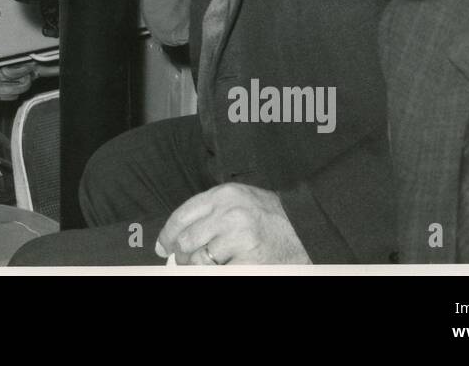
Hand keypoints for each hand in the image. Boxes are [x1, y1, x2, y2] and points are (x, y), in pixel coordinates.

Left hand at [154, 183, 310, 264]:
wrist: (306, 228)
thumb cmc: (270, 216)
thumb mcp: (239, 200)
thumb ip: (210, 212)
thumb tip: (177, 236)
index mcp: (224, 195)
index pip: (182, 216)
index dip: (167, 235)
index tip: (163, 246)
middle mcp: (229, 214)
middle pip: (187, 241)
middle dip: (181, 255)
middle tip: (183, 261)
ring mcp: (239, 239)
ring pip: (200, 261)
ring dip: (198, 267)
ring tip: (208, 265)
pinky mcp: (249, 261)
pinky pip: (219, 273)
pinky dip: (218, 272)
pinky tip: (227, 267)